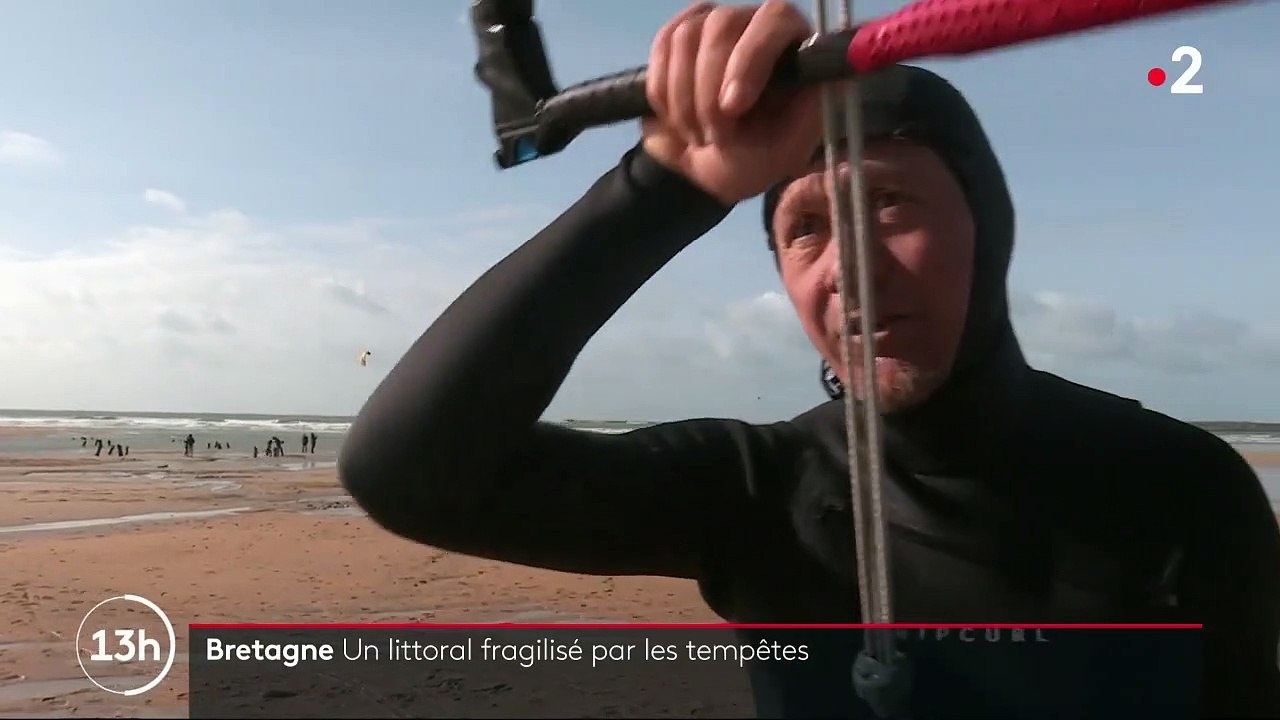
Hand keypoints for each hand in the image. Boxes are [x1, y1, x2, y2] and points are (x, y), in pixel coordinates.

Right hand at [642, 0, 822, 205]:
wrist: (707, 169)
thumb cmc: (755, 158)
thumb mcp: (787, 151)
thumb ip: (806, 119)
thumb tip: (819, 81)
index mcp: (792, 43)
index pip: (775, 19)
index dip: (749, 59)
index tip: (732, 107)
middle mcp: (753, 23)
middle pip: (722, 25)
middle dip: (709, 92)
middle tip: (715, 138)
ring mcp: (711, 24)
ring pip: (686, 38)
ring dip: (683, 98)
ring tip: (698, 135)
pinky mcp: (676, 35)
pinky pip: (661, 48)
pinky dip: (662, 91)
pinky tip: (675, 118)